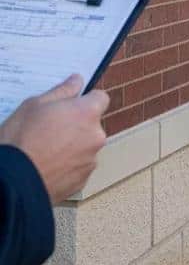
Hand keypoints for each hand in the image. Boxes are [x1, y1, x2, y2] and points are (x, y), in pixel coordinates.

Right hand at [0, 74, 108, 202]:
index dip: (86, 100)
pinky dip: (68, 167)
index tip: (71, 106)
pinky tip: (48, 167)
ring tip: (46, 152)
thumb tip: (77, 81)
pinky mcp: (82, 181)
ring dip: (73, 147)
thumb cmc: (20, 140)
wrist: (11, 183)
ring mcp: (90, 160)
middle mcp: (96, 136)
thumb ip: (62, 91)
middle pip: (93, 125)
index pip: (101, 98)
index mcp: (87, 113)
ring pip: (86, 147)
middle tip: (51, 131)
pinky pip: (79, 168)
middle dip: (77, 126)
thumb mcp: (34, 105)